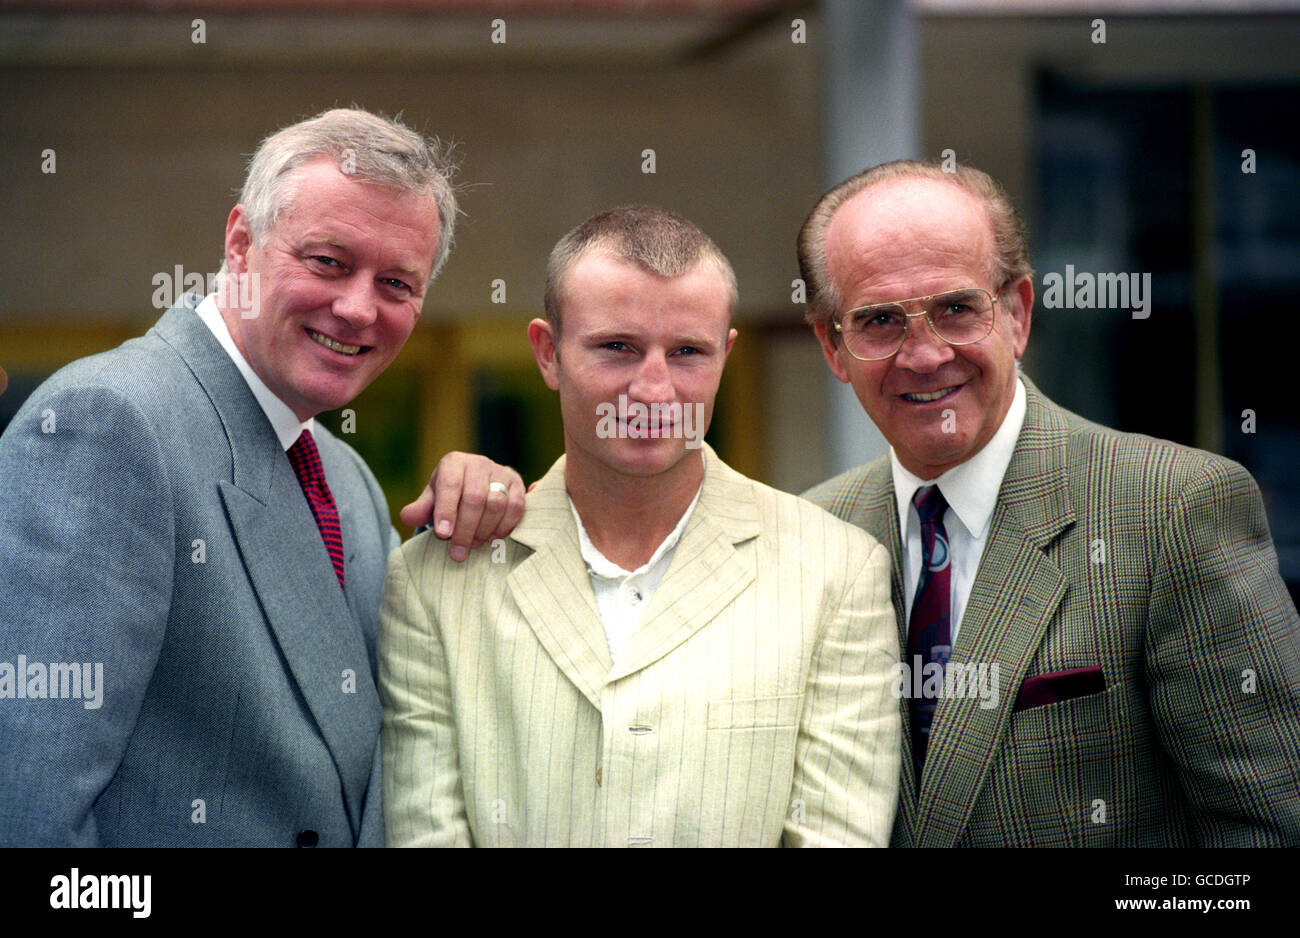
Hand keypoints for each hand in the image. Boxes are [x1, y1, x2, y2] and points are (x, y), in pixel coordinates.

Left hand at [400, 453, 525, 561]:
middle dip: (465, 529)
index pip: (450, 485)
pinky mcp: (517, 484)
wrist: (475, 484)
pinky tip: (493, 538)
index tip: (442, 534)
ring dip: (485, 530)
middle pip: (474, 498)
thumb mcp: (432, 499)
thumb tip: (407, 517)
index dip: (446, 511)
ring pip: (497, 503)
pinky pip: (516, 507)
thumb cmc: (450, 494)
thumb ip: (421, 509)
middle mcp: (478, 463)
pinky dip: (505, 526)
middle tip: (458, 552)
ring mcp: (501, 472)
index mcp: (454, 462)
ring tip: (475, 545)